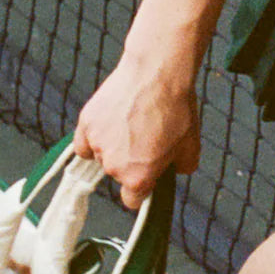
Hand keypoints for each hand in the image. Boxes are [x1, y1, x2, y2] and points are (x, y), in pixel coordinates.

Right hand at [74, 39, 200, 209]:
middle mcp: (114, 167)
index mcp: (139, 178)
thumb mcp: (191, 147)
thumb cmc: (176, 109)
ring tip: (129, 125)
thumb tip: (174, 170)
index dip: (141, 191)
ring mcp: (97, 144)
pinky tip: (108, 126)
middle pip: (117, 176)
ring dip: (111, 148)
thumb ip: (181, 168)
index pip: (132, 201)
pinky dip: (93, 138)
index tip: (145, 180)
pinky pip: (84, 143)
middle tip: (144, 140)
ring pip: (100, 158)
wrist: (157, 72)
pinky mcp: (86, 123)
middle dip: (128, 163)